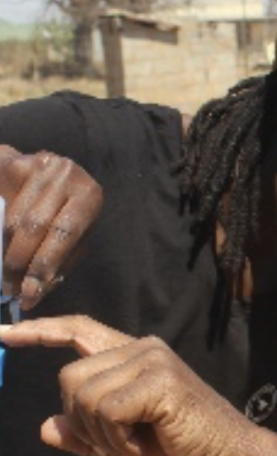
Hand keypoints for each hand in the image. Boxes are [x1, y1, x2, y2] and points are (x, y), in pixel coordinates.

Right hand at [0, 145, 103, 309]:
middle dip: (21, 263)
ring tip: (5, 276)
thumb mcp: (72, 236)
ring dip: (7, 252)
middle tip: (11, 289)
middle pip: (36, 225)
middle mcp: (68, 176)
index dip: (44, 265)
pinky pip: (4, 206)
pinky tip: (2, 248)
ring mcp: (42, 166)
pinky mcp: (18, 162)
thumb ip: (58, 262)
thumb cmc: (61, 210)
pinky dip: (0, 234)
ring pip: (15, 218)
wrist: (35, 172)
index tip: (29, 293)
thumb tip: (35, 292)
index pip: (64, 234)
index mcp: (89, 196)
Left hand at [0, 314, 247, 455]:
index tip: (3, 333)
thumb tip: (45, 427)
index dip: (41, 330)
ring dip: (101, 436)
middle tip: (116, 445)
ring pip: (83, 396)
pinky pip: (105, 411)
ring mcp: (151, 361)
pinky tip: (143, 445)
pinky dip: (116, 440)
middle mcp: (142, 348)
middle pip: (70, 377)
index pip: (80, 330)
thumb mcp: (122, 443)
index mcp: (135, 354)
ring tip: (135, 444)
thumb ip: (85, 433)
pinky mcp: (159, 381)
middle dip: (81, 422)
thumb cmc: (180, 449)